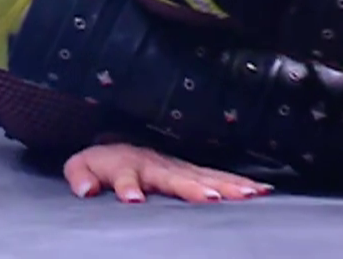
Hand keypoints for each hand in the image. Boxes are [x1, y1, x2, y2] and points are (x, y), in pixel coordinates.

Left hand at [62, 143, 271, 204]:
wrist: (123, 142)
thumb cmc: (103, 161)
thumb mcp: (82, 165)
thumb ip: (81, 176)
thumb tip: (86, 190)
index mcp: (127, 164)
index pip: (127, 176)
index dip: (128, 187)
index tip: (132, 200)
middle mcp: (157, 163)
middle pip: (175, 176)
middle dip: (192, 187)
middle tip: (210, 198)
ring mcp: (179, 166)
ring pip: (204, 175)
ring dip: (225, 185)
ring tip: (248, 195)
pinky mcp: (194, 171)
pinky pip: (220, 176)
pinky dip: (240, 183)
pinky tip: (261, 190)